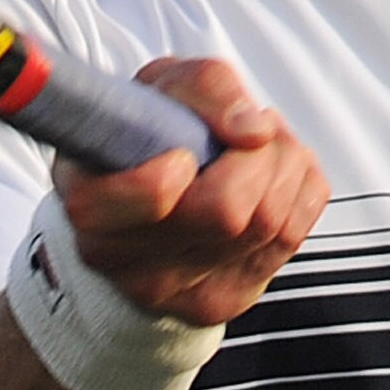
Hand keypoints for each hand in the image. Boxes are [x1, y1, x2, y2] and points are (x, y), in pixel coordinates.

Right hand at [50, 57, 328, 325]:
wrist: (152, 202)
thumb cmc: (151, 137)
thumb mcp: (162, 88)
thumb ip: (205, 87)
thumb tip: (255, 132)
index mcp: (92, 207)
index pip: (155, 195)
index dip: (181, 165)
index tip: (184, 153)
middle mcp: (128, 263)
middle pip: (228, 211)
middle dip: (256, 157)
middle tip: (247, 133)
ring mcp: (179, 293)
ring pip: (270, 223)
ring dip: (284, 167)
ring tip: (261, 149)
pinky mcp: (226, 302)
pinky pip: (295, 235)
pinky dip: (298, 191)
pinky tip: (274, 178)